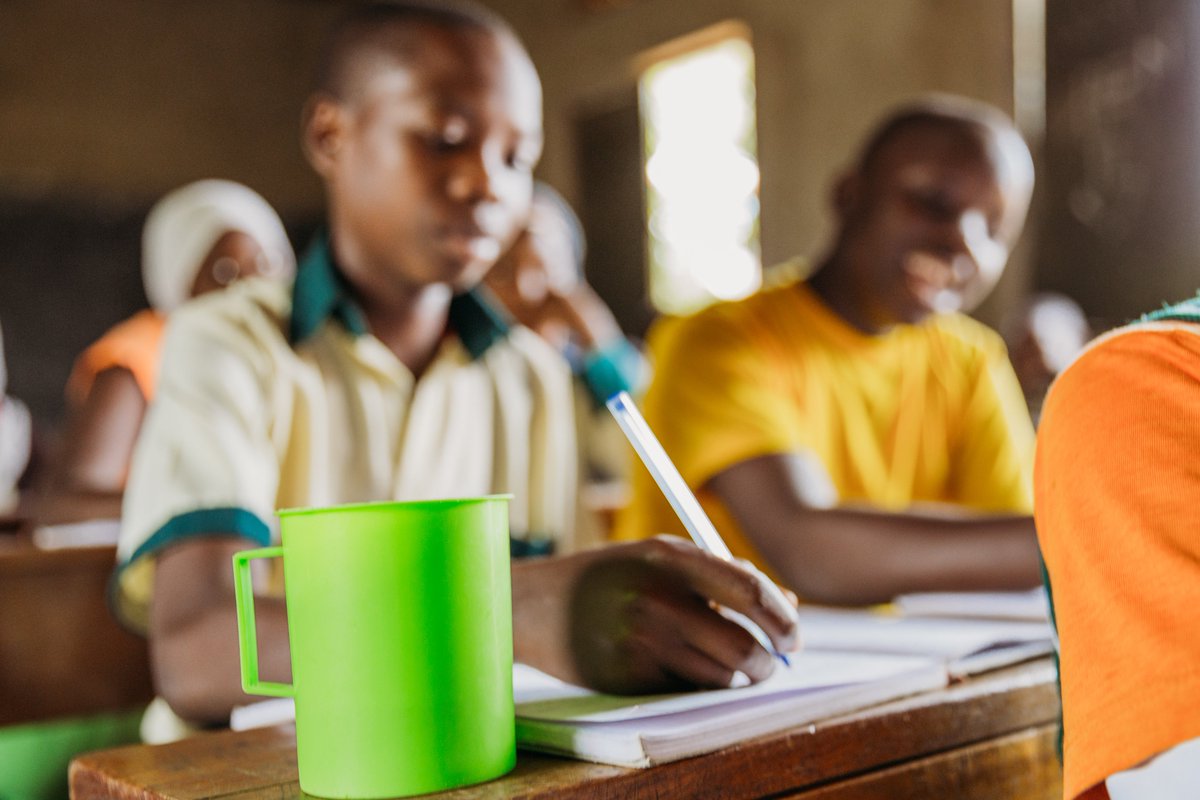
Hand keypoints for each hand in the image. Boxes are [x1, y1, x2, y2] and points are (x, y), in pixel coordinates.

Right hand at [512, 536, 798, 694]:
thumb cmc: (607, 578)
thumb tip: (788, 604)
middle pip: (744, 648)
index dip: (783, 619)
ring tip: (714, 659)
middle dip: (767, 663)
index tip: (793, 636)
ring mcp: (642, 641)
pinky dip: (695, 684)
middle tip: (770, 663)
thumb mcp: (659, 558)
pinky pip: (686, 690)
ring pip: (720, 676)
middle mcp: (658, 599)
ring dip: (731, 675)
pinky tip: (675, 664)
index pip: (750, 591)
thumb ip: (721, 574)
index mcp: (670, 558)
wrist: (533, 604)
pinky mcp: (628, 677)